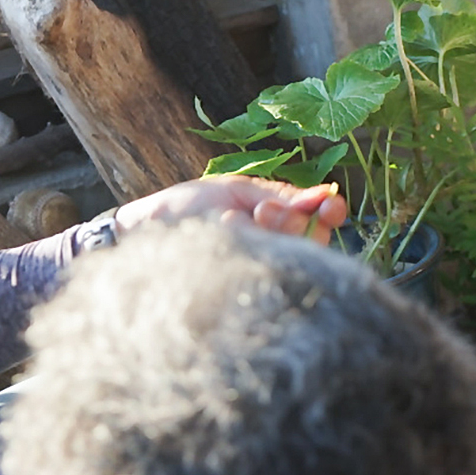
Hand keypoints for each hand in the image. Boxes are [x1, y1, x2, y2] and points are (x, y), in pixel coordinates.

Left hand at [114, 176, 348, 245]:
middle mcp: (275, 245)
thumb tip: (326, 194)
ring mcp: (259, 264)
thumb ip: (281, 195)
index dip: (330, 214)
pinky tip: (220, 231)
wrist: (145, 228)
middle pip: (313, 239)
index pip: (320, 221)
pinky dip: (241, 237)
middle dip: (292, 222)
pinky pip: (261, 260)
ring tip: (231, 218)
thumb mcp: (238, 191)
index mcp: (279, 220)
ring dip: (268, 231)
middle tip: (263, 211)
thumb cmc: (189, 206)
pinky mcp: (243, 283)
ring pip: (290, 252)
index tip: (330, 208)